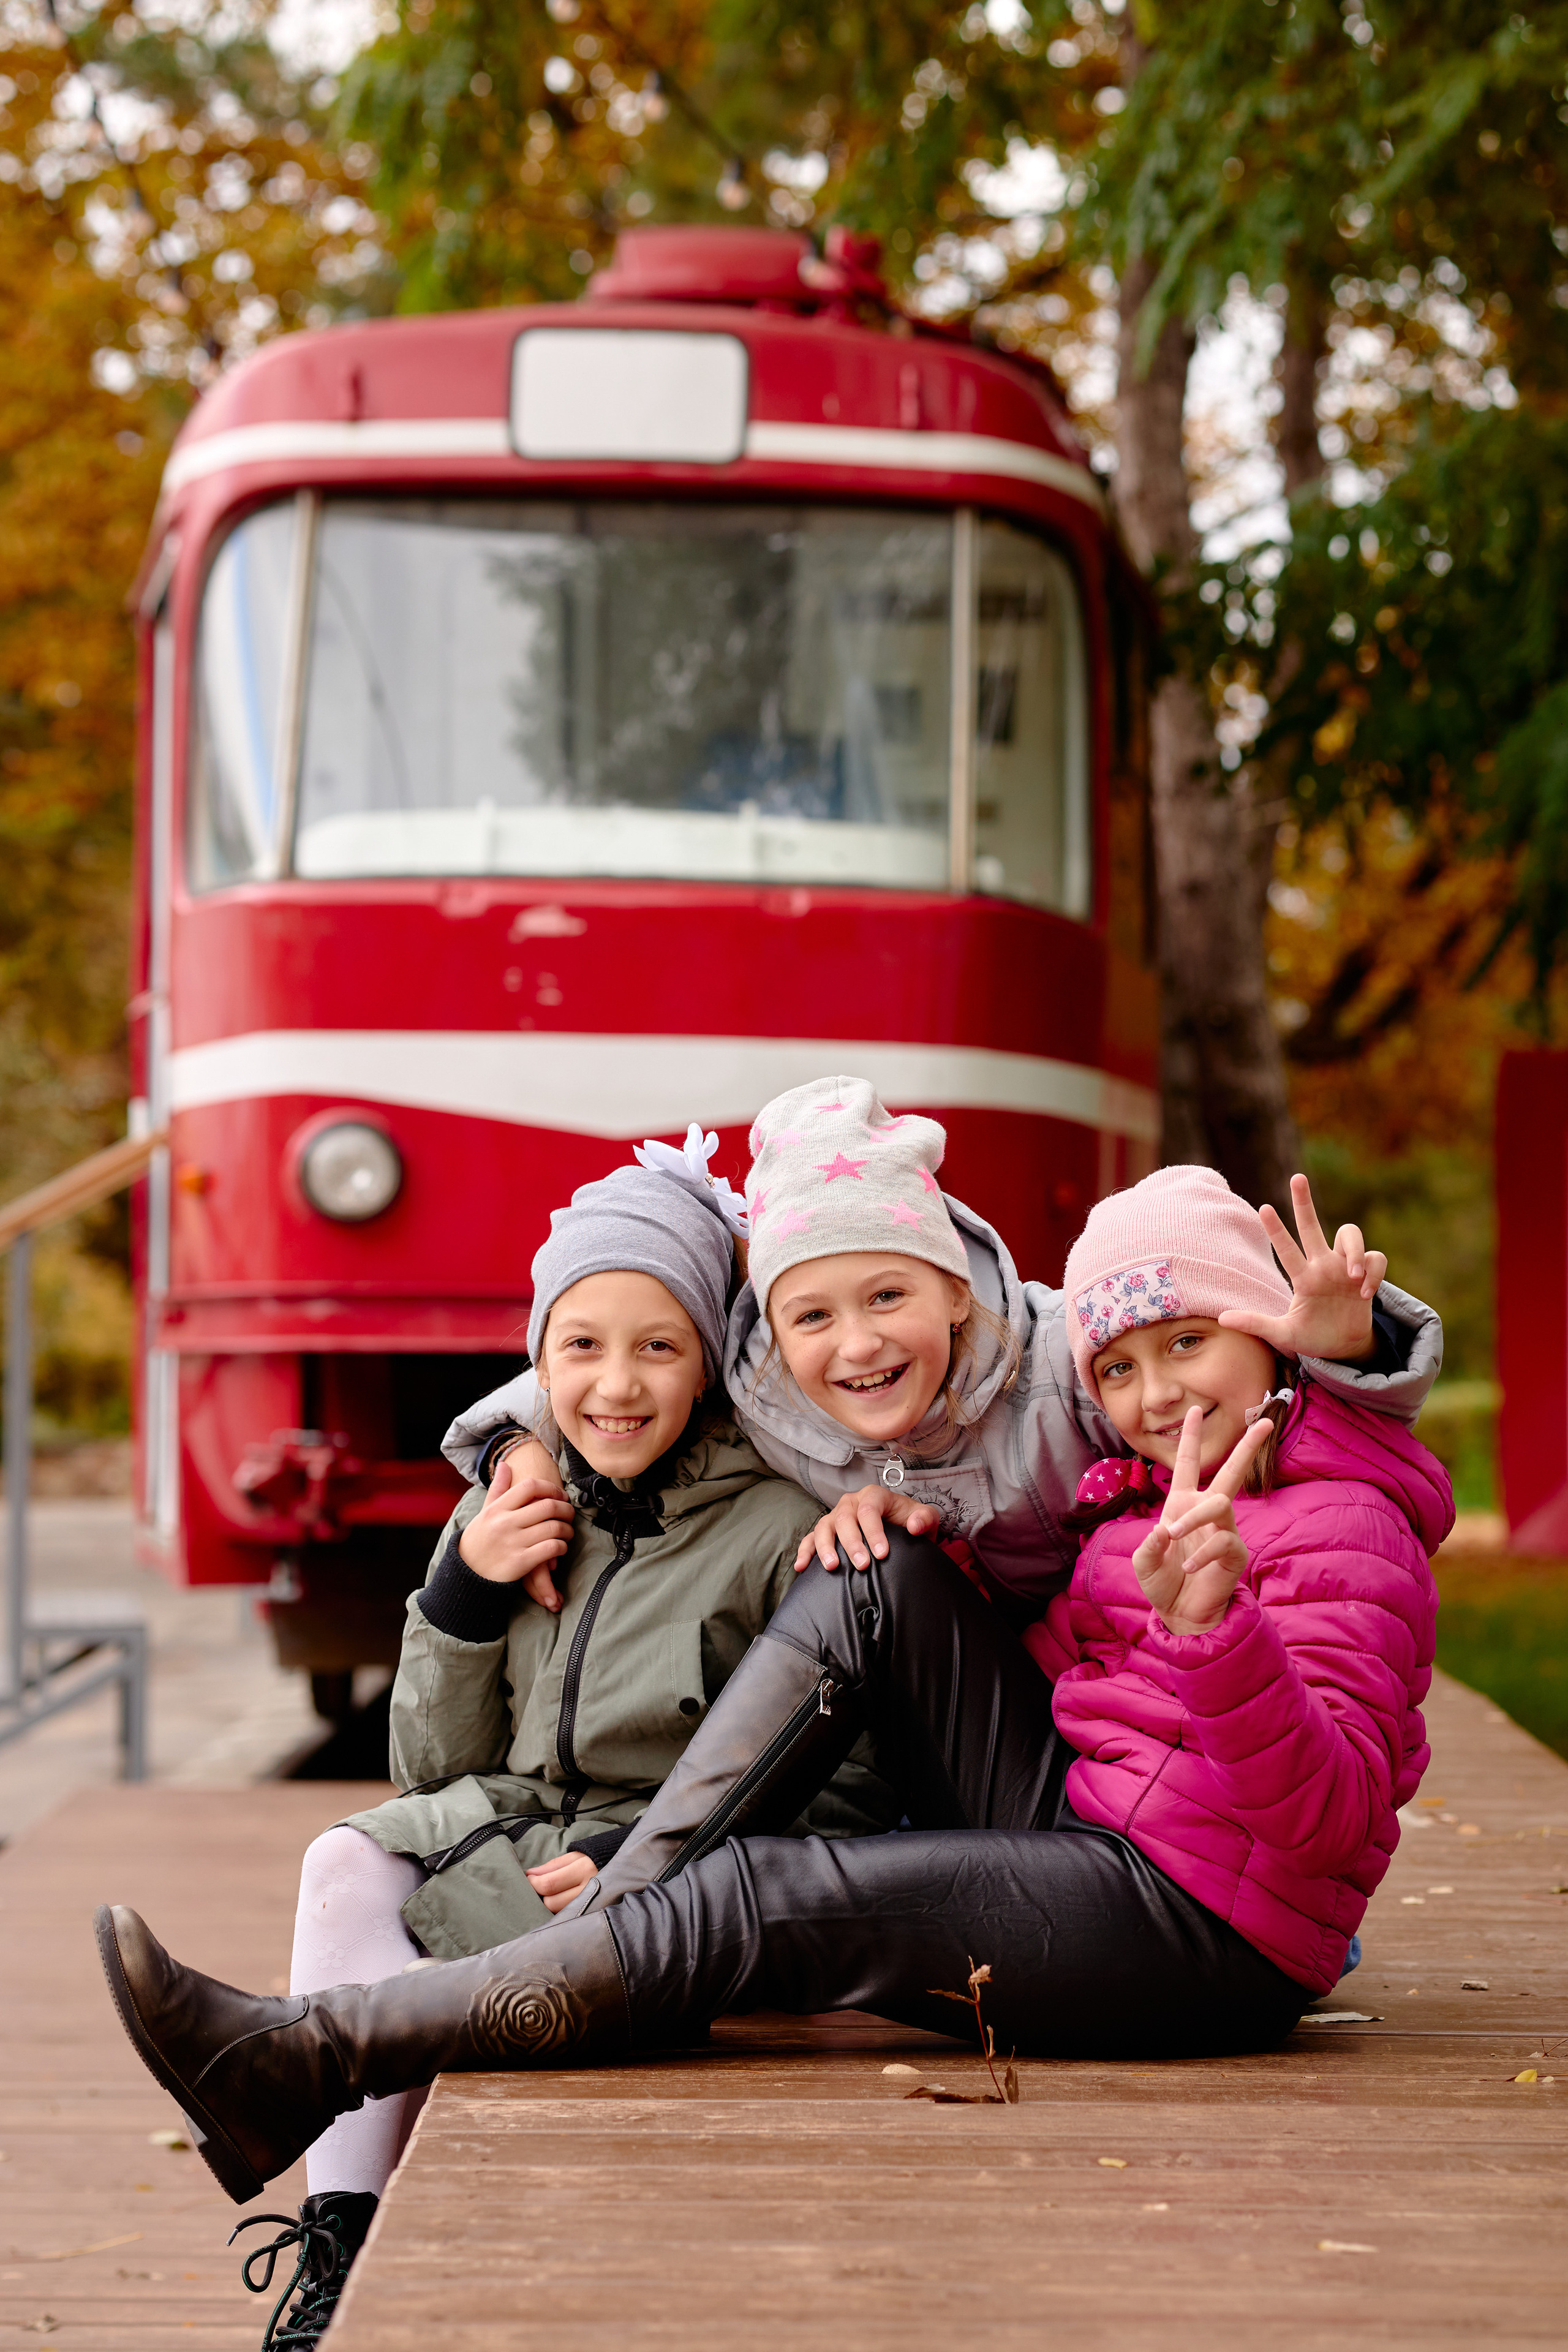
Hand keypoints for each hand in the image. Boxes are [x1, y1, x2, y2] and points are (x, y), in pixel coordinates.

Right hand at [457, 1453, 574, 1605]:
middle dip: (566, 1509)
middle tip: (569, 1514)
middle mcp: (505, 1523)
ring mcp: (513, 1543)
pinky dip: (561, 1547)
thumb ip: (498, 1489)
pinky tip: (560, 1547)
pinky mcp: (520, 1562)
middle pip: (548, 1506)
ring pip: (554, 1527)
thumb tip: (506, 1464)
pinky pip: (551, 1548)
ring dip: (567, 1529)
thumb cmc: (479, 1540)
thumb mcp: (485, 1513)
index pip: (530, 1486)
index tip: (560, 1495)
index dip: (551, 1488)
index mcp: (497, 1508)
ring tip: (567, 1532)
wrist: (466, 1574)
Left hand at [525, 1848, 597, 1913]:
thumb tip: (530, 1874)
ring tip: (551, 1895)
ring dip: (549, 1904)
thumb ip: (551, 1866)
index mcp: (584, 1870)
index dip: (533, 1883)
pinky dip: (560, 1911)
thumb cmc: (592, 1860)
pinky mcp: (592, 1914)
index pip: (549, 1884)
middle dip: (541, 1895)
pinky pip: (568, 1917)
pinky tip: (560, 1903)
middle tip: (539, 1886)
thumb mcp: (574, 1857)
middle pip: (551, 1903)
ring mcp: (592, 1905)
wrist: (618, 1869)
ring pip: (558, 1912)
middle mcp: (589, 1889)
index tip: (529, 1878)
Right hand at [793, 1483, 941, 1571]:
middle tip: (862, 1565)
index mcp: (874, 1495)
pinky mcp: (826, 1531)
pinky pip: (810, 1538)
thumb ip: (925, 1518)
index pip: (870, 1510)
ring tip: (832, 1566)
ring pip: (824, 1526)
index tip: (882, 1555)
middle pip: (844, 1518)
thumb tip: (915, 1526)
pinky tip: (802, 1567)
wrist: (900, 1528)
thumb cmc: (909, 1521)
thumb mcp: (925, 1518)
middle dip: (852, 1543)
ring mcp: (836, 1516)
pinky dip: (805, 1551)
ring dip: (825, 1547)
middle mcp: (851, 1502)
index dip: (874, 1532)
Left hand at [1132, 1407, 1269, 1635]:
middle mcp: (1206, 1512)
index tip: (1194, 1408)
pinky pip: (1221, 1541)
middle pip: (1231, 1472)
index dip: (1190, 1437)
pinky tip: (1188, 1568)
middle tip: (1266, 1423)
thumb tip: (1165, 1529)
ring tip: (1173, 1535)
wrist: (1180, 1614)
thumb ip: (1149, 1545)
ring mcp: (1224, 1530)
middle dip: (1247, 1447)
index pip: (1187, 1464)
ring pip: (1219, 1503)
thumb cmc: (1163, 1582)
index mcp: (1182, 1504)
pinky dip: (1201, 1554)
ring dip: (1193, 1517)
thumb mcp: (1145, 1561)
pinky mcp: (1235, 1553)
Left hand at [1218, 1172, 1387, 1363]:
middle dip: (1303, 1202)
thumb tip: (1222, 1318)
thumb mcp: (1283, 1334)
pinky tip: (1364, 1293)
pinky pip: (1375, 1258)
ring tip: (1351, 1276)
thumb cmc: (1312, 1337)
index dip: (1276, 1229)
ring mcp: (1346, 1268)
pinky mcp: (1367, 1275)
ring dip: (1353, 1251)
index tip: (1263, 1208)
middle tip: (1296, 1178)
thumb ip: (1256, 1324)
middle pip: (1312, 1225)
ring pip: (1349, 1233)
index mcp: (1303, 1277)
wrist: (1344, 1349)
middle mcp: (1322, 1265)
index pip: (1286, 1248)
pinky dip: (1372, 1273)